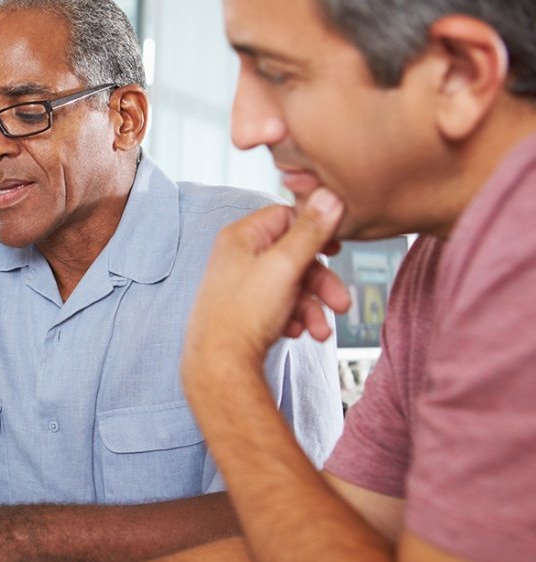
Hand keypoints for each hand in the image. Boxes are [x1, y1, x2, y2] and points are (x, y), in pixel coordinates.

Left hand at [185, 188, 349, 378]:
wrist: (220, 366)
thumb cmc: (243, 315)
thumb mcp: (284, 266)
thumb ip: (310, 231)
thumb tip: (329, 195)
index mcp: (241, 237)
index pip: (286, 216)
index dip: (314, 229)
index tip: (336, 245)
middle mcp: (238, 258)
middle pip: (294, 256)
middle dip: (321, 282)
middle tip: (341, 302)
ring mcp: (241, 285)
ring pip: (291, 285)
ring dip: (312, 307)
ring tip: (321, 331)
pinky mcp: (245, 311)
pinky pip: (279, 306)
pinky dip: (294, 318)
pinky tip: (297, 333)